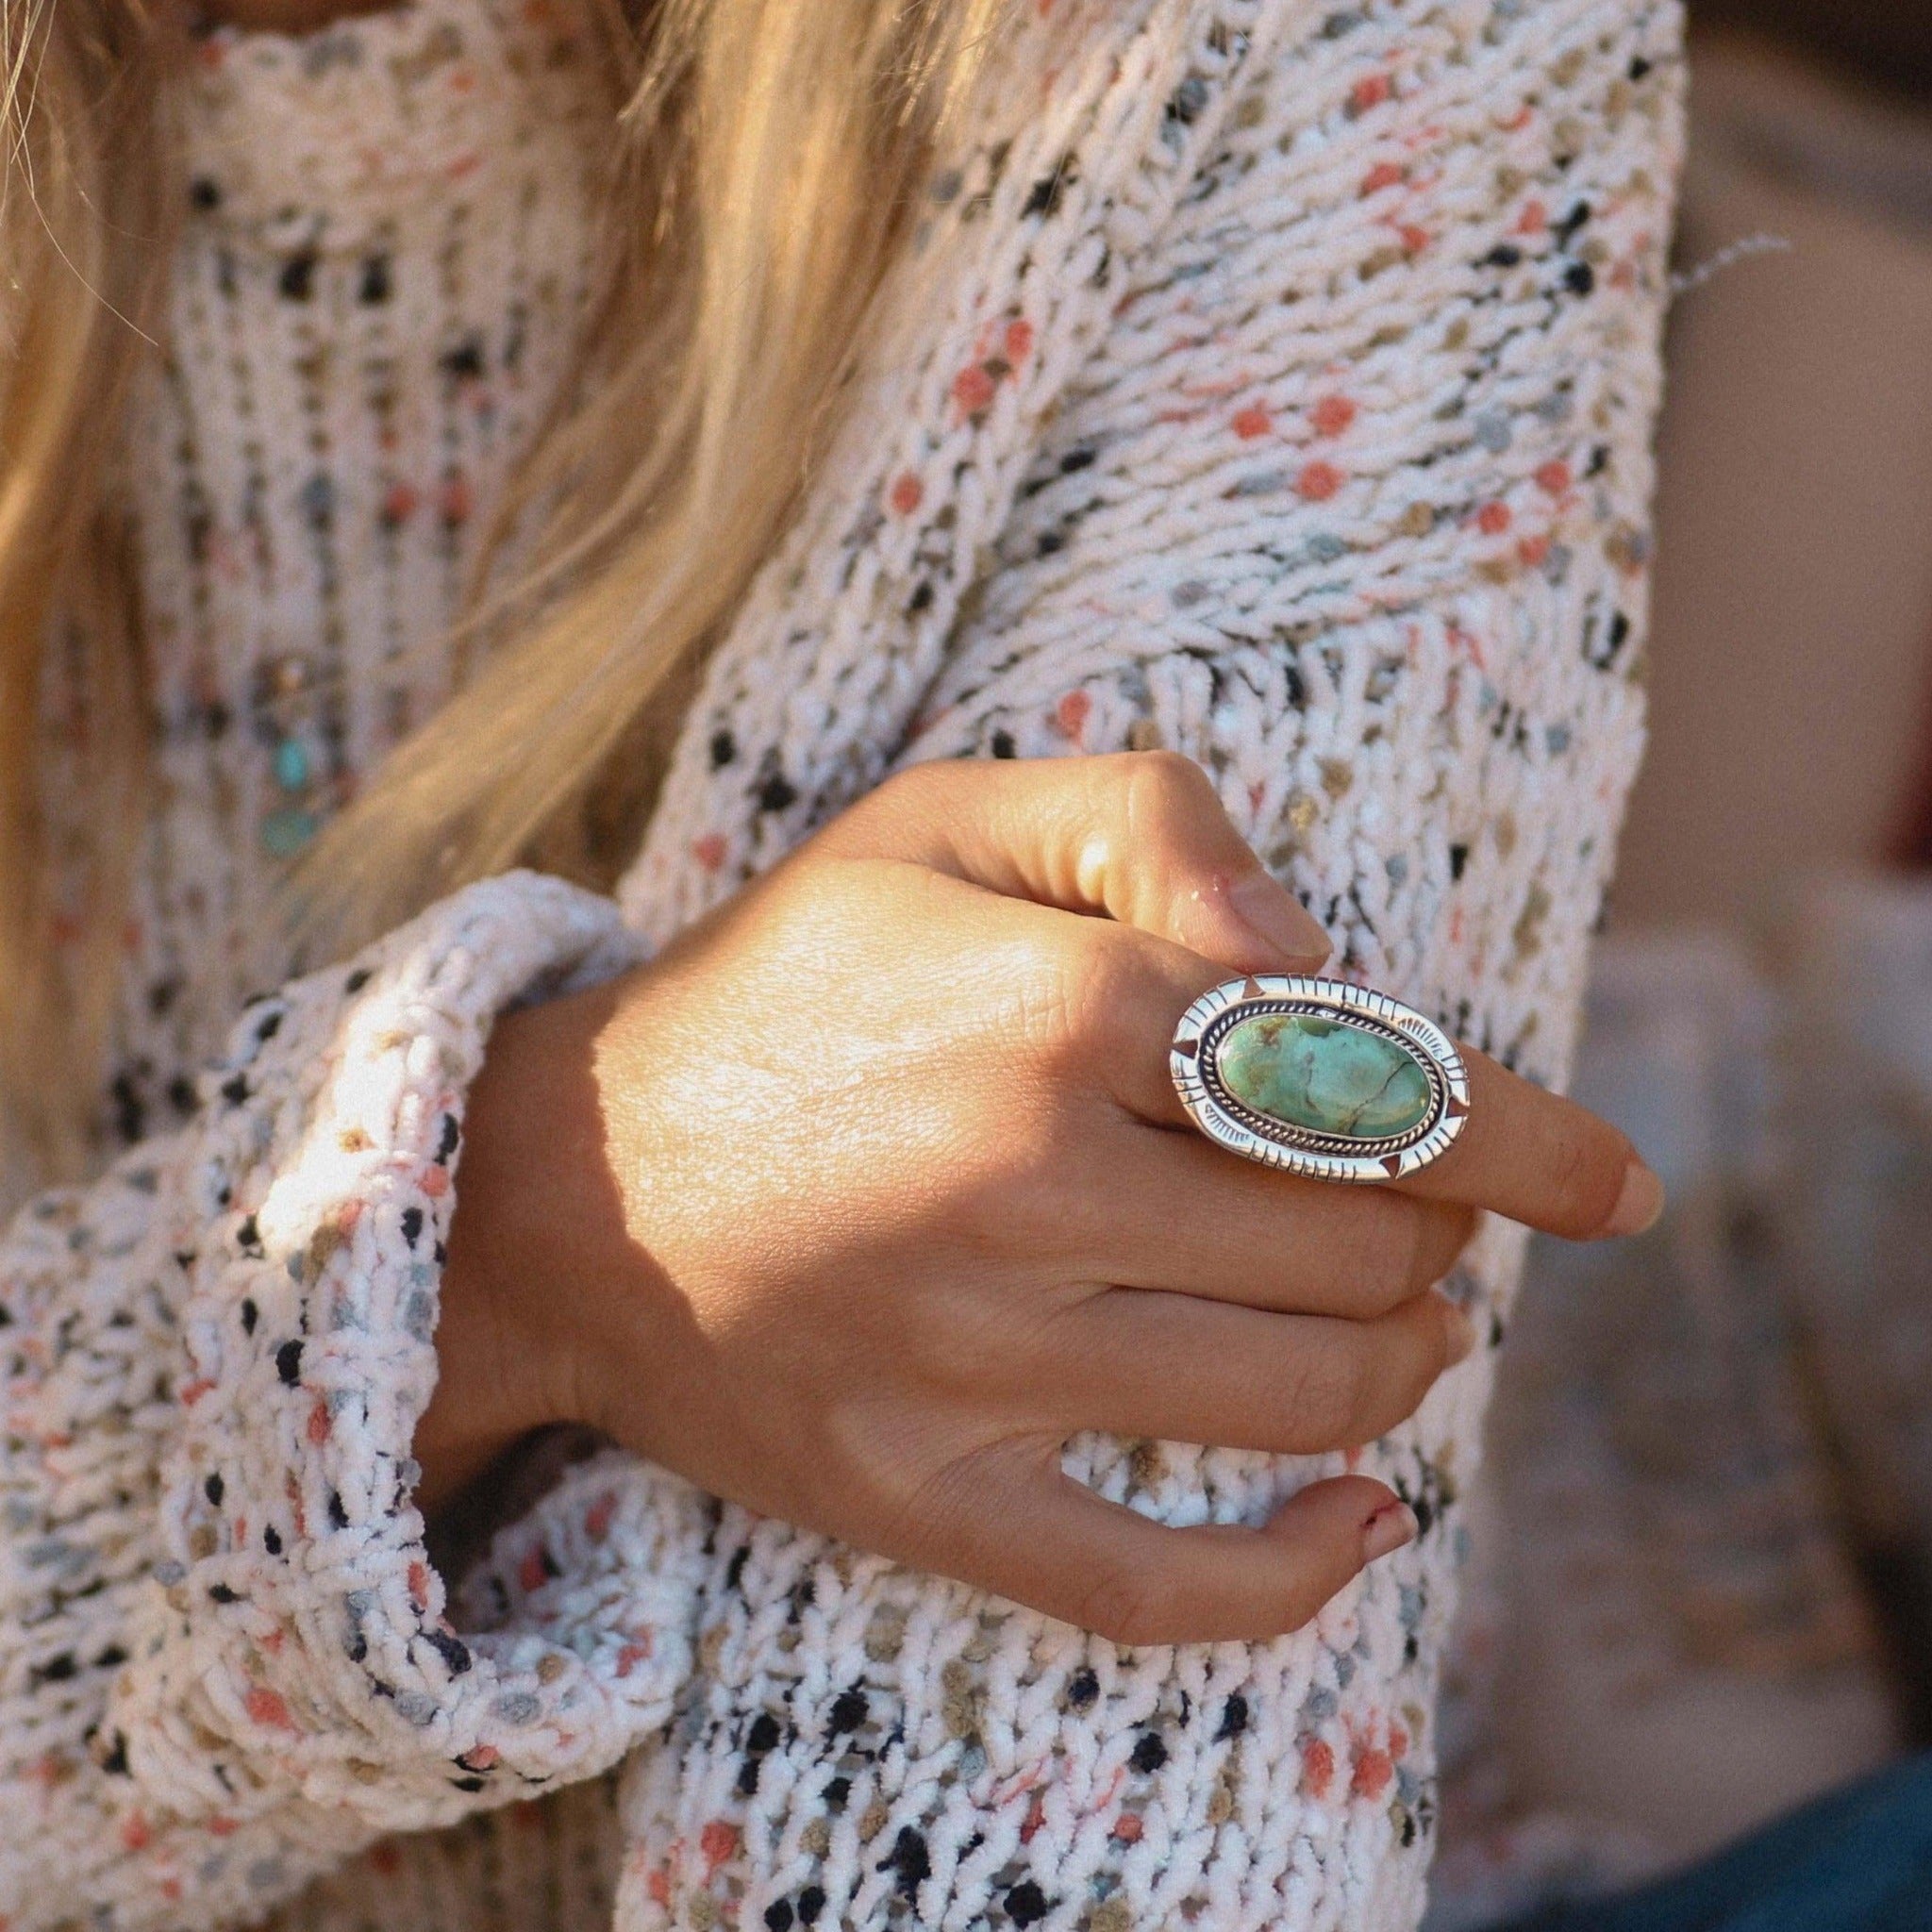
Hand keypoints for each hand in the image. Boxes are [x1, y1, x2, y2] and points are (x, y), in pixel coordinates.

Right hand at [424, 754, 1657, 1643]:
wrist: (561, 1185)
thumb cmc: (780, 983)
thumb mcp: (937, 822)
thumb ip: (1149, 820)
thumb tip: (1313, 950)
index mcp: (1052, 1007)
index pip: (1366, 1078)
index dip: (1520, 1132)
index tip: (1608, 1176)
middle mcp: (1026, 1189)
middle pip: (1363, 1240)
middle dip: (1429, 1222)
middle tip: (1400, 1203)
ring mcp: (974, 1364)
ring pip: (1305, 1394)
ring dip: (1401, 1356)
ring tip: (1393, 1315)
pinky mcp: (925, 1493)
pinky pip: (1159, 1583)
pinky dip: (1301, 1569)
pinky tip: (1364, 1522)